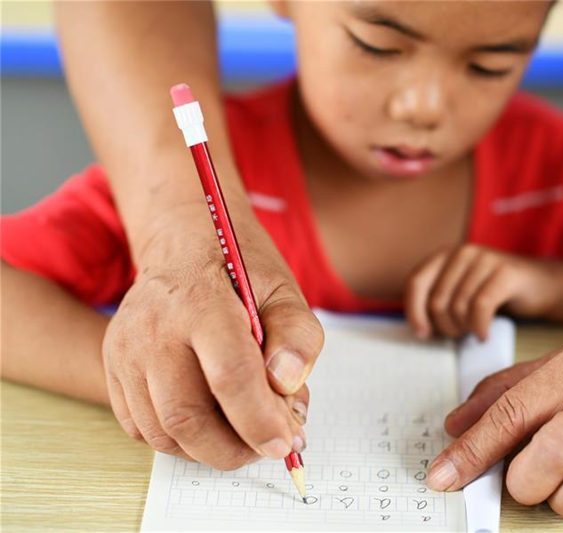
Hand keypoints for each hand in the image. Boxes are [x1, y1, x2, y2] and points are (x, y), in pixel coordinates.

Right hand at [103, 211, 322, 469]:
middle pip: (187, 415)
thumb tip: (286, 385)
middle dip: (235, 449)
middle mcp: (153, 328)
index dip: (260, 420)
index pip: (229, 376)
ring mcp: (126, 349)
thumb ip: (296, 335)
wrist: (183, 244)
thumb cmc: (238, 270)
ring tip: (244, 435)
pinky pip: (142, 427)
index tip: (286, 442)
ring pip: (162, 431)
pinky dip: (180, 441)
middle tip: (268, 446)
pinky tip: (212, 424)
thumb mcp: (283, 290)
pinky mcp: (113, 365)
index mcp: (202, 302)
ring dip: (209, 450)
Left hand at [405, 245, 562, 339]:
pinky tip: (484, 335)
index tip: (423, 334)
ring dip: (464, 329)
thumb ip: (438, 301)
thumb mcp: (460, 292)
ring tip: (473, 332)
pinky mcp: (506, 272)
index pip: (415, 282)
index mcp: (445, 255)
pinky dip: (480, 327)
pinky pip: (481, 307)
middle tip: (459, 334)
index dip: (414, 311)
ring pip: (459, 306)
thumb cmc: (495, 294)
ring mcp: (485, 259)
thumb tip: (418, 329)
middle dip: (445, 326)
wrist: (541, 285)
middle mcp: (462, 252)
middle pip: (437, 300)